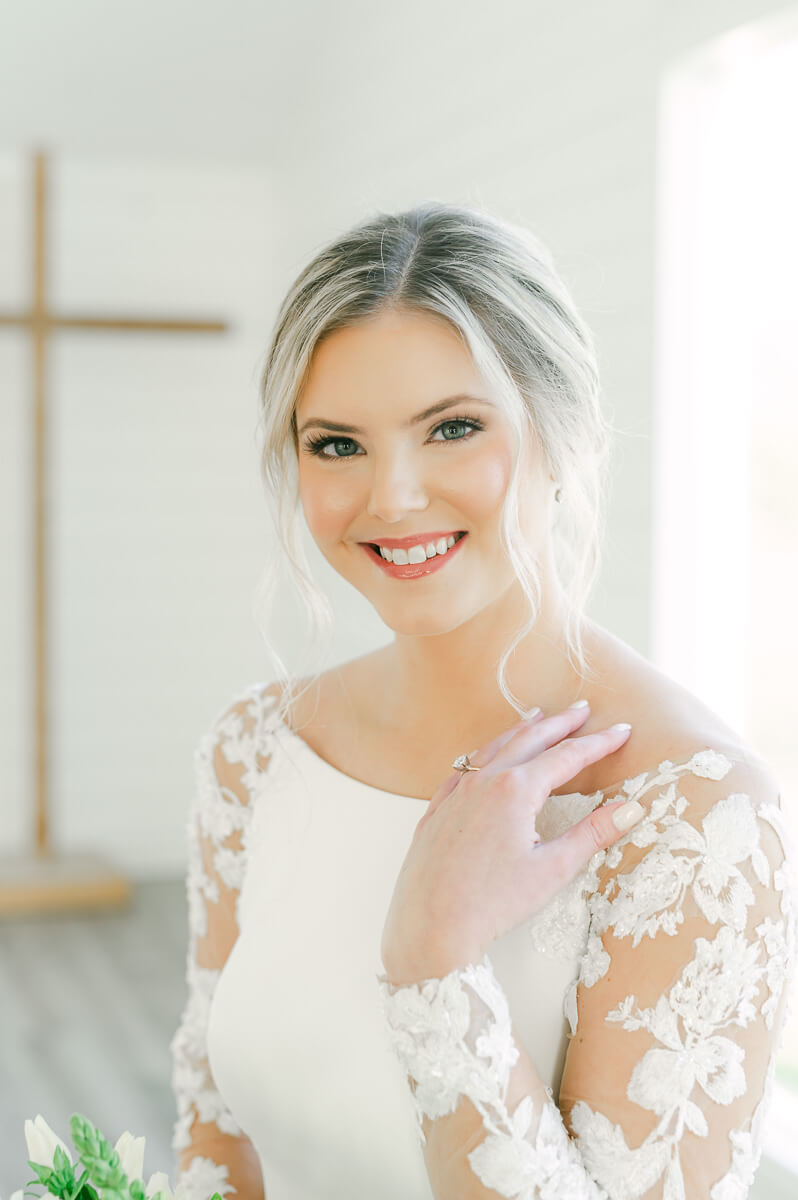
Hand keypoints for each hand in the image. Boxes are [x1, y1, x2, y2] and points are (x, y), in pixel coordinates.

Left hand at [380, 702, 644, 985]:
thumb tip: (632, 809)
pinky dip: (483, 755)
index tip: (621, 730)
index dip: (598, 743)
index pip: (567, 757)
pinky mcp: (436, 810)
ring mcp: (456, 793)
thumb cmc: (492, 903)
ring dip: (519, 731)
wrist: (429, 925)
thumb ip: (592, 834)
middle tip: (582, 709)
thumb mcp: (552, 869)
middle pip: (529, 740)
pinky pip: (462, 770)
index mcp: (515, 790)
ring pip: (492, 749)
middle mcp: (484, 782)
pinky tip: (485, 756)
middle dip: (559, 724)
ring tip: (537, 716)